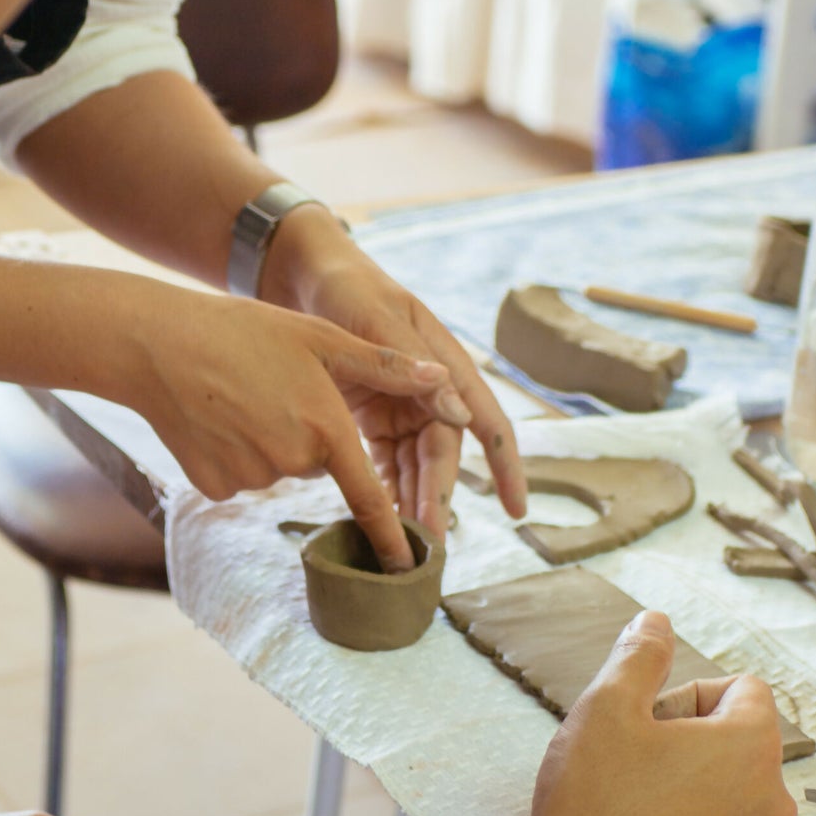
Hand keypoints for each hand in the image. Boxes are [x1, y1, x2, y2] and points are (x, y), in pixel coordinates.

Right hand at [123, 277, 474, 570]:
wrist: (159, 347)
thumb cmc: (245, 331)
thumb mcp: (320, 338)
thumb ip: (384, 366)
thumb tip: (443, 384)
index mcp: (327, 429)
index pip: (370, 498)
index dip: (390, 537)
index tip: (409, 569)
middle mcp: (294, 463)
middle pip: (317, 462)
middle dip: (307, 433)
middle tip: (276, 387)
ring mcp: (251, 480)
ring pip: (277, 468)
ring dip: (270, 440)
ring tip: (240, 394)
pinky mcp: (215, 488)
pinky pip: (241, 477)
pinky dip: (235, 453)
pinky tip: (217, 416)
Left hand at [260, 206, 526, 539]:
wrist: (300, 273)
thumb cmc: (346, 287)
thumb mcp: (378, 318)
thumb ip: (413, 365)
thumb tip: (461, 416)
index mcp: (444, 362)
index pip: (486, 421)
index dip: (504, 467)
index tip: (516, 510)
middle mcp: (429, 388)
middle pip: (443, 453)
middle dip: (438, 496)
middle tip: (426, 542)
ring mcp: (401, 403)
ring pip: (416, 463)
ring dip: (412, 499)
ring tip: (403, 541)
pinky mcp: (371, 413)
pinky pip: (385, 458)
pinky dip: (384, 486)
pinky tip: (378, 517)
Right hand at [527, 612, 794, 815]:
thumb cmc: (597, 806)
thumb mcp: (607, 707)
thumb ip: (640, 655)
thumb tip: (658, 621)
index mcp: (751, 748)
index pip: (743, 689)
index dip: (687, 693)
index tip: (644, 720)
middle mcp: (771, 803)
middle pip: (737, 743)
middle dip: (687, 741)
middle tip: (629, 761)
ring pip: (727, 797)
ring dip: (687, 790)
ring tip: (629, 809)